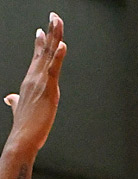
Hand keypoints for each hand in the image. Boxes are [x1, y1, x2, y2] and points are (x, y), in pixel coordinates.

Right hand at [4, 13, 66, 153]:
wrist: (23, 138)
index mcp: (30, 81)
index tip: (42, 30)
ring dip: (54, 36)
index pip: (36, 58)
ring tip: (57, 21)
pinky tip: (63, 45)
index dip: (40, 43)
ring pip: (49, 55)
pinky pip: (54, 70)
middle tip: (54, 16)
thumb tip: (10, 98)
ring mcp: (40, 82)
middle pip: (44, 50)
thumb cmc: (24, 126)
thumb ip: (15, 101)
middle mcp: (34, 78)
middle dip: (50, 32)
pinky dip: (58, 57)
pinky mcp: (49, 90)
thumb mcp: (19, 109)